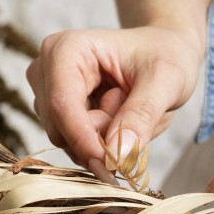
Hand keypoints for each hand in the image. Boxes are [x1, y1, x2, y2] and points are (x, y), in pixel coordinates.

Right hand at [25, 25, 202, 171]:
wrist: (163, 51)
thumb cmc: (166, 55)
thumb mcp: (167, 81)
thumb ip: (142, 115)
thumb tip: (116, 156)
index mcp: (67, 49)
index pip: (62, 105)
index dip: (85, 140)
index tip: (114, 165)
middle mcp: (46, 69)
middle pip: (59, 127)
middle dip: (98, 137)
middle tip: (136, 118)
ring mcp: (45, 91)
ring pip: (64, 139)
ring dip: (101, 138)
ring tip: (127, 110)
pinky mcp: (51, 110)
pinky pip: (71, 143)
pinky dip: (98, 140)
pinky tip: (115, 117)